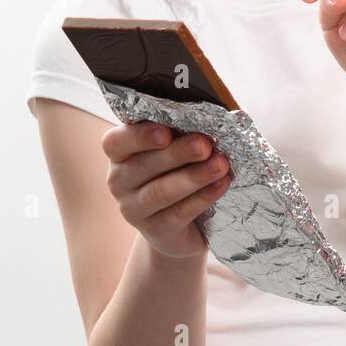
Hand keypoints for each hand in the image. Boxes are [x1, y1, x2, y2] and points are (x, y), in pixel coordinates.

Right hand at [101, 120, 231, 260]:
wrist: (180, 225)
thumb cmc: (177, 171)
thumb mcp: (176, 149)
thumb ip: (187, 131)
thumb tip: (229, 115)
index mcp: (120, 153)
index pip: (116, 142)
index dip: (140, 136)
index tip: (166, 132)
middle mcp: (120, 181)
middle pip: (143, 165)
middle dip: (177, 153)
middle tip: (205, 144)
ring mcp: (134, 209)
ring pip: (161, 191)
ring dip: (194, 177)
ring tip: (221, 165)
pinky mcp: (156, 231)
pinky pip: (179, 213)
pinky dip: (203, 197)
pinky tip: (222, 184)